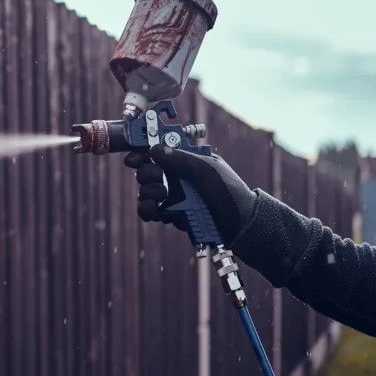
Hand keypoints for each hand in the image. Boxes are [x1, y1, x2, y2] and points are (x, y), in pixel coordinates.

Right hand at [124, 144, 257, 240]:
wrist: (239, 226)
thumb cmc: (230, 193)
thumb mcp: (208, 170)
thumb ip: (181, 159)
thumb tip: (155, 150)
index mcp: (187, 159)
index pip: (160, 149)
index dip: (144, 150)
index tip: (135, 155)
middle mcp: (177, 176)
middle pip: (147, 169)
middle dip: (147, 173)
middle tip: (158, 177)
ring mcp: (173, 195)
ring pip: (145, 190)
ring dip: (148, 192)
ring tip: (162, 196)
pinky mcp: (170, 214)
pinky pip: (149, 210)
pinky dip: (147, 209)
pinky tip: (155, 210)